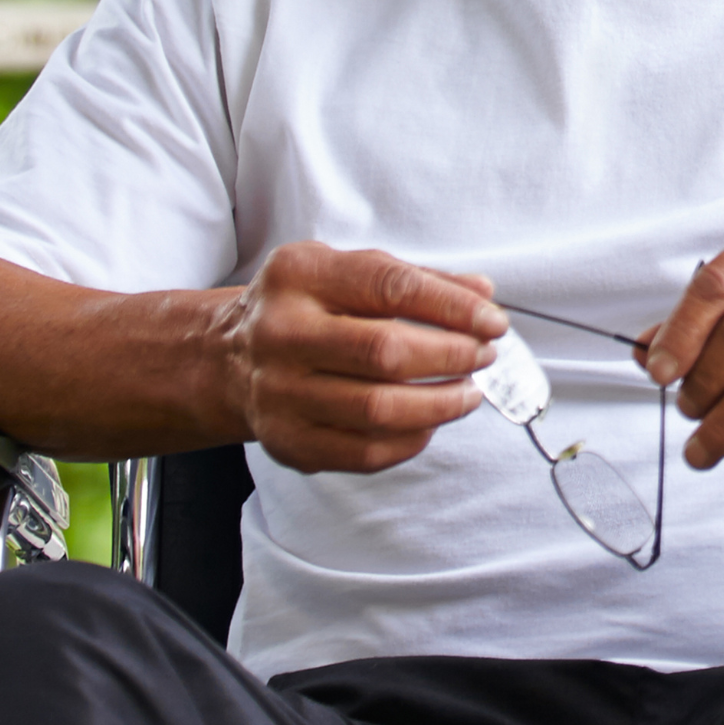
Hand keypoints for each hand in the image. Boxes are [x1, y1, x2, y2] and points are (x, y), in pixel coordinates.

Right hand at [220, 243, 505, 473]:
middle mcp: (281, 332)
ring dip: (440, 405)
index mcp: (300, 275)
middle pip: (385, 352)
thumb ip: (415, 279)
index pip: (391, 287)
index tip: (493, 323)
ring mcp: (279, 392)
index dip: (453, 307)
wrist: (230, 358)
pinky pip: (365, 452)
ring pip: (378, 410)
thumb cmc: (306, 309)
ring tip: (468, 393)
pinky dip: (411, 440)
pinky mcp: (286, 441)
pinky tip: (430, 422)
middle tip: (483, 357)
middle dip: (451, 356)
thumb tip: (483, 292)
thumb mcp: (348, 273)